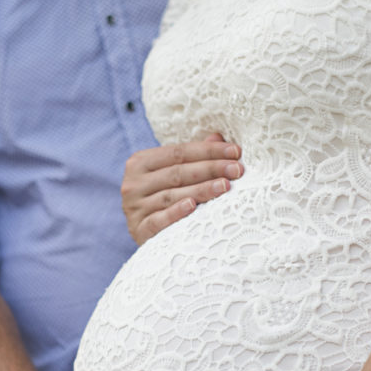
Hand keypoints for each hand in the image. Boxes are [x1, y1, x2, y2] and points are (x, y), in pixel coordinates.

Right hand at [121, 133, 243, 244]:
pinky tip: (193, 207)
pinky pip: (159, 220)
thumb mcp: (173, 174)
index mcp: (140, 162)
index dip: (208, 151)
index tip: (235, 152)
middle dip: (211, 169)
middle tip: (237, 170)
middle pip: (177, 173)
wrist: (144, 233)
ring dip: (201, 190)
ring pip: (171, 195)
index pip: (179, 152)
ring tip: (226, 186)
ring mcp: (134, 207)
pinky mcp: (139, 229)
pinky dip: (176, 213)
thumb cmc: (163, 198)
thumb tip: (217, 137)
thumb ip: (192, 156)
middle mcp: (133, 183)